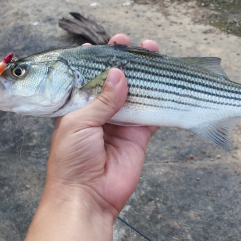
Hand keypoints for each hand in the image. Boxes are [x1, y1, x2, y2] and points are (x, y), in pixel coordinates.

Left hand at [45, 35, 158, 219]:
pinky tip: (168, 82)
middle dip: (127, 61)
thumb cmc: (71, 161)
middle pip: (117, 80)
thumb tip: (119, 74)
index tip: (111, 43)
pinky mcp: (139, 136)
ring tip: (156, 53)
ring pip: (137, 93)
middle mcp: (100, 111)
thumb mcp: (78, 123)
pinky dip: (161, 99)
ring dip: (147, 75)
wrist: (86, 197)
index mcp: (78, 105)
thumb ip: (102, 99)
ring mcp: (121, 123)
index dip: (101, 59)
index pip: (90, 75)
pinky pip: (153, 114)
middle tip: (137, 44)